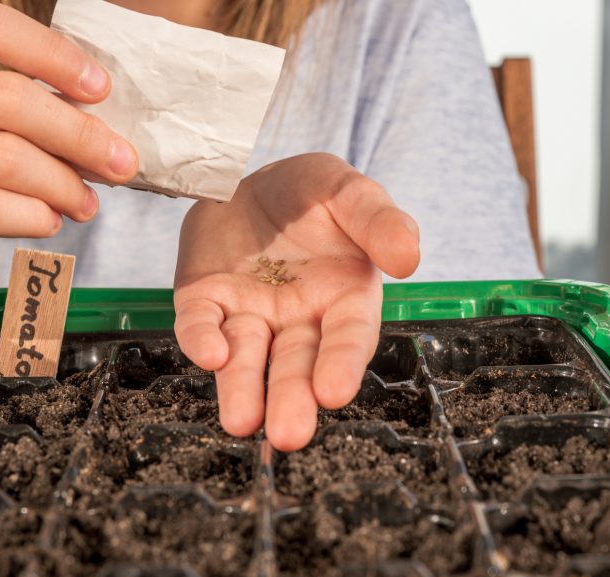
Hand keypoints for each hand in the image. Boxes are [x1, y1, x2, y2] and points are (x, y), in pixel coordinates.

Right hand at [0, 2, 137, 317]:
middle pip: (8, 100)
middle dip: (80, 134)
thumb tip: (99, 131)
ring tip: (87, 204)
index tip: (100, 90)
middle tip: (122, 164)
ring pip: (4, 158)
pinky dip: (31, 215)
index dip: (52, 53)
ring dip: (64, 183)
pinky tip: (50, 221)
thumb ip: (4, 117)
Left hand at [174, 153, 419, 449]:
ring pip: (246, 359)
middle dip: (292, 398)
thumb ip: (379, 220)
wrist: (249, 177)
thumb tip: (409, 258)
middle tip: (288, 434)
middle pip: (296, 364)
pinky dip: (202, 340)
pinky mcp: (204, 302)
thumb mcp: (349, 192)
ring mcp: (249, 314)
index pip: (347, 337)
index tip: (335, 393)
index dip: (341, 364)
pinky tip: (209, 353)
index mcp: (344, 297)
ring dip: (242, 389)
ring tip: (241, 421)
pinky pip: (201, 325)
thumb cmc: (311, 193)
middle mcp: (297, 318)